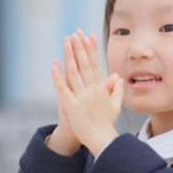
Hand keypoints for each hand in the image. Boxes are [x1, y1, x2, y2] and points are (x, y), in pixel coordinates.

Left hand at [52, 29, 123, 155]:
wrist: (101, 139)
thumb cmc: (107, 124)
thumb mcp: (115, 106)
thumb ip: (117, 91)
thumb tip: (119, 78)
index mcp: (101, 89)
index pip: (95, 65)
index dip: (90, 50)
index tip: (87, 37)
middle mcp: (92, 90)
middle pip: (84, 64)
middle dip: (79, 47)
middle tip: (75, 33)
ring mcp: (81, 97)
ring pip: (74, 73)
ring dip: (69, 56)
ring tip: (66, 42)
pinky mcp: (71, 105)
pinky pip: (63, 88)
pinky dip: (58, 76)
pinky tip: (54, 65)